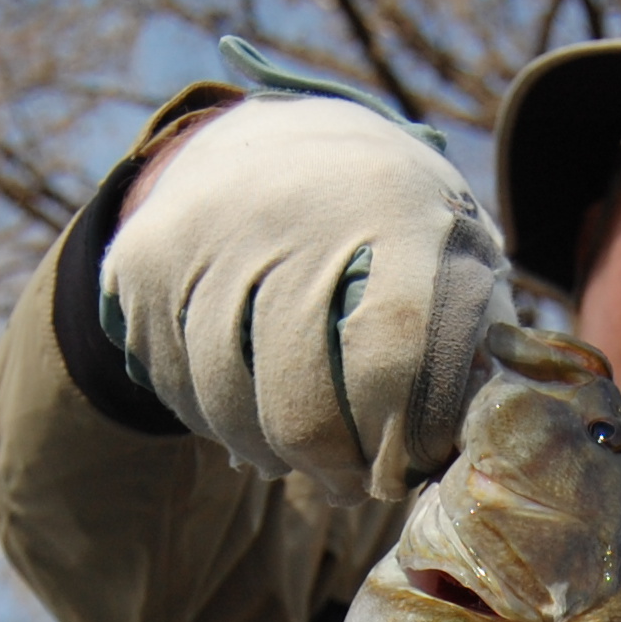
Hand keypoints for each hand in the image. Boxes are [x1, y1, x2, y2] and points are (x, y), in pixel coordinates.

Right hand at [104, 94, 510, 504]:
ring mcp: (205, 234)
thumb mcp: (453, 243)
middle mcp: (291, 209)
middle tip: (350, 485)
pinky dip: (213, 421)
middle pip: (301, 398)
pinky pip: (174, 385)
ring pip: (228, 403)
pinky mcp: (143, 263)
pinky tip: (248, 417)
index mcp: (389, 203)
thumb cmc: (390, 219)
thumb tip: (468, 445)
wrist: (276, 136)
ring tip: (300, 459)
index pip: (394, 348)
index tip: (406, 469)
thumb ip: (477, 334)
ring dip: (270, 454)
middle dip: (332, 468)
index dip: (401, 433)